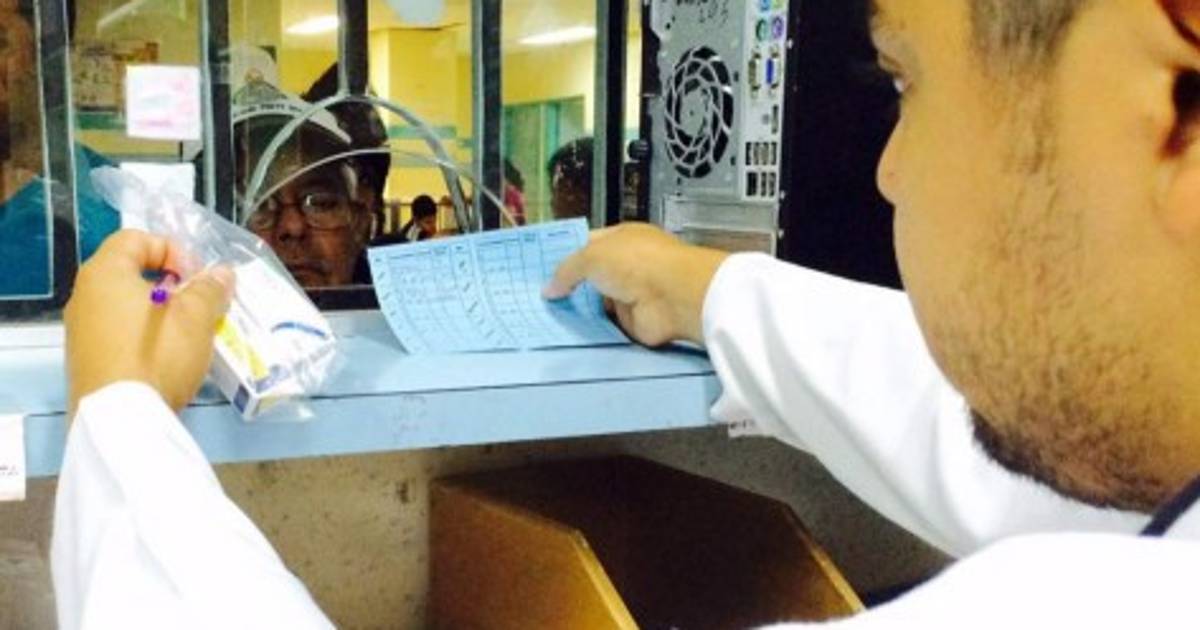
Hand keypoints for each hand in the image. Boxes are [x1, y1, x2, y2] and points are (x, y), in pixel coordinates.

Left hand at [65, 230, 234, 415]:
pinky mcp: (86, 361)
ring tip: (190, 335)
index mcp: (104, 273)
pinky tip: (168, 359)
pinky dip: (145, 337)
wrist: (119, 419)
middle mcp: (85, 296)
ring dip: (161, 313)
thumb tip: (221, 274)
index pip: (136, 238)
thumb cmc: (157, 354)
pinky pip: (119, 334)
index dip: (172, 249)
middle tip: (200, 306)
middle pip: (132, 273)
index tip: (196, 277)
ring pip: (127, 306)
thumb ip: (210, 288)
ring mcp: (81, 331)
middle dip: (172, 284)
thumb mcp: (196, 317)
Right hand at [543, 223, 728, 345]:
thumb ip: (567, 271)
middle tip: (541, 297)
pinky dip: (592, 330)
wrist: (673, 297)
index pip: (588, 245)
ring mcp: (631, 295)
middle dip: (570, 287)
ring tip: (547, 317)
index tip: (543, 268)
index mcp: (621, 240)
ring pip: (597, 304)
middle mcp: (628, 266)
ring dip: (579, 311)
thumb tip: (550, 288)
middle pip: (592, 277)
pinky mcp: (634, 322)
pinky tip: (570, 333)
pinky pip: (606, 327)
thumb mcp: (591, 256)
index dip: (566, 255)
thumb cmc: (640, 263)